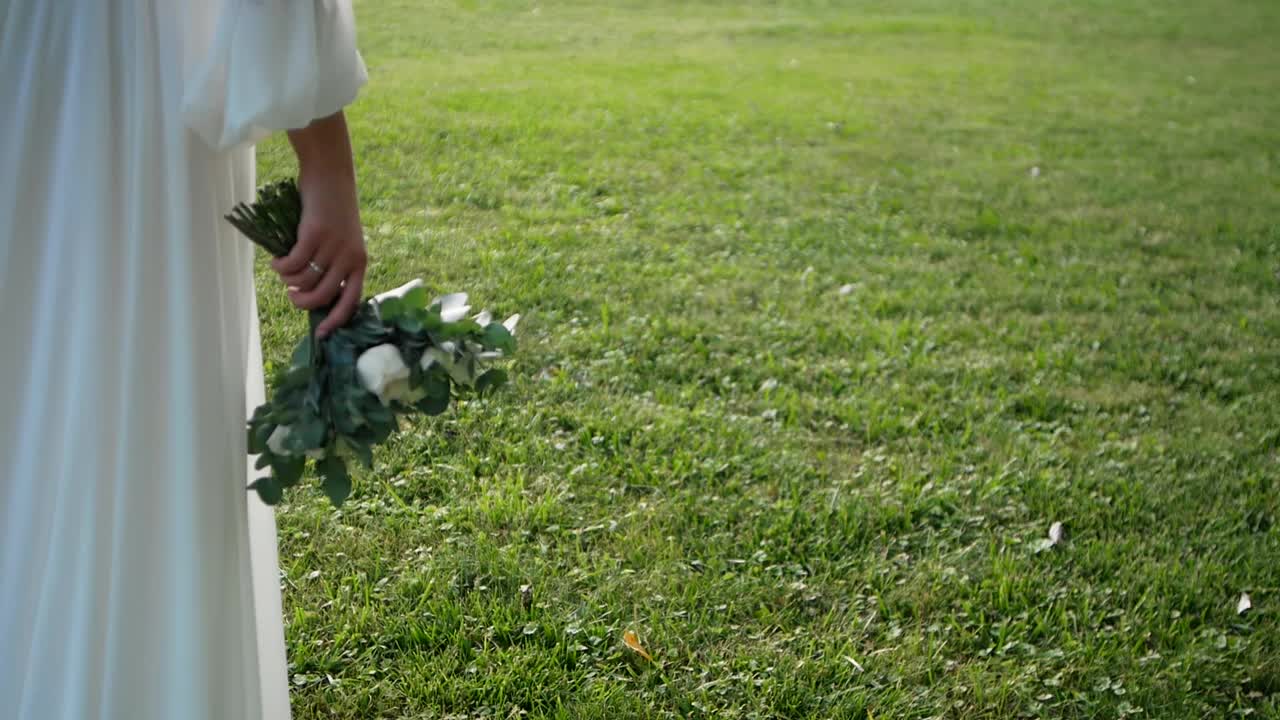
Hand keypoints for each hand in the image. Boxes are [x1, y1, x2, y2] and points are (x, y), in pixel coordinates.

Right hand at [271, 171, 366, 336]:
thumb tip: (310, 293)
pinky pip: (292, 263)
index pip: (351, 301)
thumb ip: (333, 265)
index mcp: (360, 263)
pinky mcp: (314, 234)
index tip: (321, 334)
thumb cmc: (333, 211)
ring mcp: (333, 246)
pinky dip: (280, 266)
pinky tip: (276, 261)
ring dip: (289, 280)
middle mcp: (349, 257)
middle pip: (322, 296)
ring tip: (284, 270)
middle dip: (302, 302)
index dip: (335, 321)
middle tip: (291, 294)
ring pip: (304, 280)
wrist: (331, 177)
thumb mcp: (342, 241)